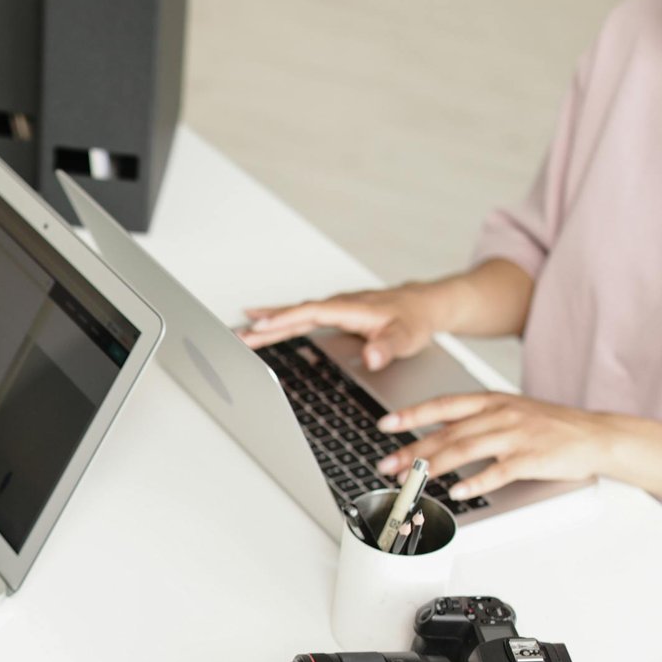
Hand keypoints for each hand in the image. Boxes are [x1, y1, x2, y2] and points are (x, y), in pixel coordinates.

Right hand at [238, 282, 450, 371]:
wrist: (423, 305)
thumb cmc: (414, 320)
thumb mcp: (406, 337)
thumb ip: (388, 348)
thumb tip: (372, 357)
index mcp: (350, 309)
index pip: (310, 313)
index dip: (285, 320)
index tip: (260, 326)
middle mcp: (337, 305)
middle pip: (294, 314)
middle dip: (265, 325)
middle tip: (238, 336)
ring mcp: (333, 308)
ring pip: (293, 313)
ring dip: (267, 321)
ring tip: (240, 331)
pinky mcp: (331, 312)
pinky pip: (299, 314)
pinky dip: (278, 317)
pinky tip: (262, 320)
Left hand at [374, 393, 615, 498]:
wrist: (597, 434)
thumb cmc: (552, 425)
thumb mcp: (510, 410)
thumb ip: (475, 418)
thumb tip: (437, 429)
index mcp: (493, 400)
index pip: (444, 404)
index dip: (412, 414)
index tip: (386, 424)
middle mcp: (501, 414)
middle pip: (448, 432)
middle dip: (413, 449)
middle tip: (388, 465)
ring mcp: (517, 435)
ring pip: (466, 449)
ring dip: (434, 466)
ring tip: (412, 479)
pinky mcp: (532, 457)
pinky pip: (498, 471)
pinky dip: (475, 481)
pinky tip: (457, 491)